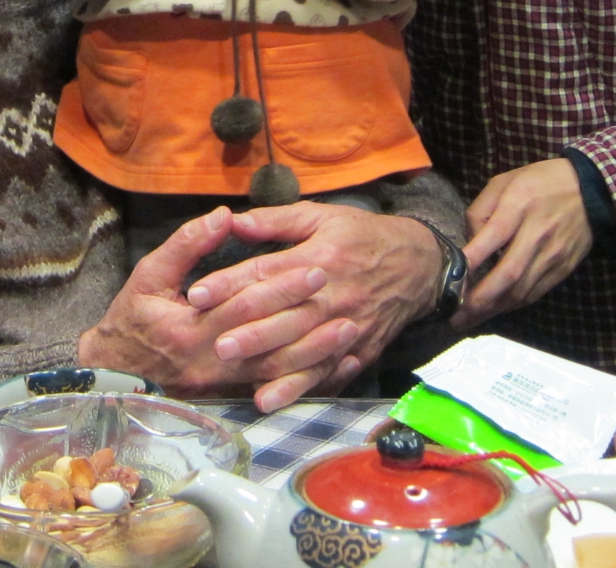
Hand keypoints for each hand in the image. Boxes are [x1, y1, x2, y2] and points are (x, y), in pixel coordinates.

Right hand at [78, 206, 355, 395]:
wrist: (115, 374)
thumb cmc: (131, 319)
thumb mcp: (148, 275)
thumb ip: (185, 245)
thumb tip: (223, 216)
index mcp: (190, 330)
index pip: (246, 304)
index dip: (284, 287)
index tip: (318, 267)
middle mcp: (210, 364)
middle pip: (270, 342)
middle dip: (309, 319)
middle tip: (345, 298)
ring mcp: (222, 387)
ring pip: (277, 372)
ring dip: (316, 353)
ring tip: (349, 330)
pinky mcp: (229, 397)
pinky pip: (274, 390)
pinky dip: (307, 380)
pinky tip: (334, 367)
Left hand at [186, 204, 445, 409]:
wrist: (419, 266)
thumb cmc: (362, 236)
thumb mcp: (322, 216)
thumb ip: (276, 220)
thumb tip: (233, 221)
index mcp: (320, 257)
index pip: (267, 273)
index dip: (230, 283)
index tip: (196, 294)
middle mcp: (333, 296)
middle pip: (285, 317)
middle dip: (248, 331)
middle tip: (214, 343)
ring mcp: (348, 328)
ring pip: (302, 350)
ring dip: (267, 363)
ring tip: (234, 372)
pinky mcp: (358, 352)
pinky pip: (325, 374)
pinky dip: (297, 389)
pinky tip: (270, 399)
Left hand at [454, 158, 592, 326]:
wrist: (592, 192)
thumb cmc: (540, 182)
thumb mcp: (504, 181)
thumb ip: (481, 209)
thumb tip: (468, 242)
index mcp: (519, 205)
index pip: (493, 235)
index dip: (471, 259)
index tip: (450, 278)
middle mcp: (537, 233)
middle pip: (508, 273)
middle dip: (480, 299)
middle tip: (456, 316)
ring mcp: (553, 255)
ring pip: (522, 291)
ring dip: (494, 309)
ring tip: (469, 320)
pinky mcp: (563, 269)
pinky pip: (535, 293)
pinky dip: (513, 304)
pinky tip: (495, 309)